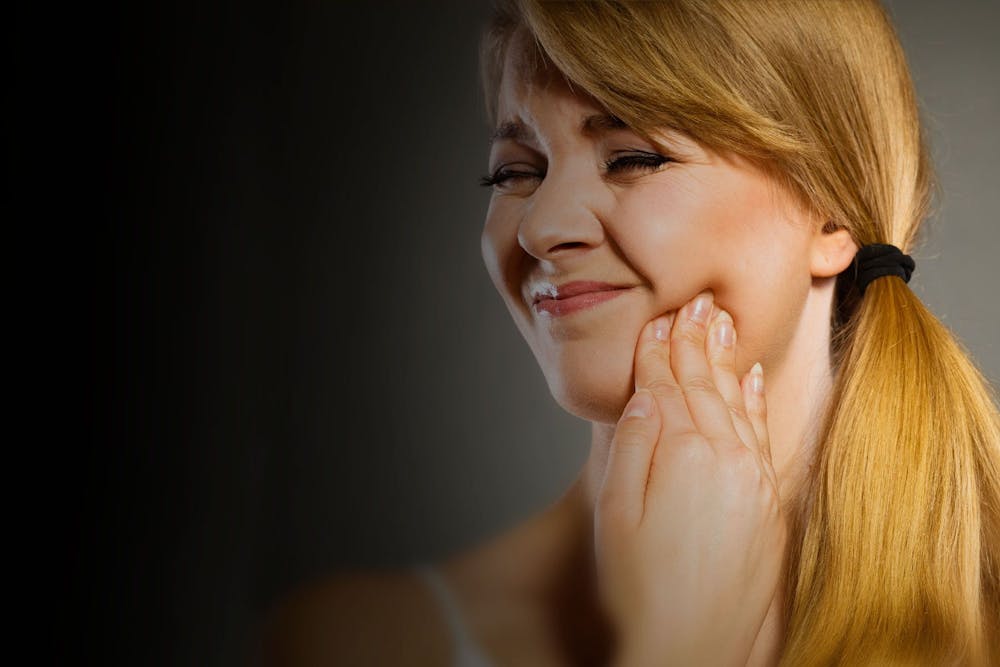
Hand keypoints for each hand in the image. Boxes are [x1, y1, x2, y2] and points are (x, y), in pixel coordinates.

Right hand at [593, 290, 787, 665]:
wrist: (694, 645)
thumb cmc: (642, 587)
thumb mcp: (616, 514)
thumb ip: (631, 448)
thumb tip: (645, 398)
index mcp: (682, 455)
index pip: (667, 386)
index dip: (660, 350)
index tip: (659, 318)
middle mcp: (724, 457)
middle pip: (704, 384)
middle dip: (695, 341)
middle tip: (693, 303)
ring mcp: (751, 477)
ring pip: (735, 400)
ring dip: (725, 359)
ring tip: (719, 322)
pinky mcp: (767, 500)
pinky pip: (761, 431)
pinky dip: (754, 398)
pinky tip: (750, 375)